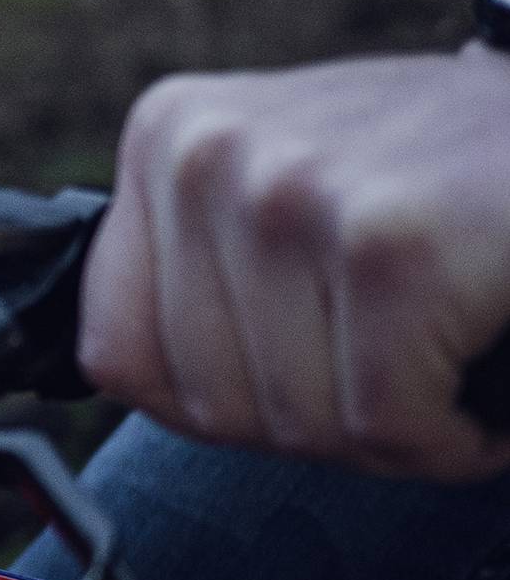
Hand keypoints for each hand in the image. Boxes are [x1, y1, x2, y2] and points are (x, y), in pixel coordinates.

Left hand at [79, 43, 509, 481]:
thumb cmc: (455, 181)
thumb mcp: (290, 195)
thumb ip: (196, 278)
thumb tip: (107, 378)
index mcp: (169, 138)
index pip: (114, 355)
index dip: (223, 402)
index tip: (307, 367)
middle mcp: (211, 154)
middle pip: (209, 405)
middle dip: (318, 421)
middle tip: (398, 367)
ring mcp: (291, 194)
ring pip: (295, 425)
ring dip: (392, 434)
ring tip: (443, 361)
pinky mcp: (389, 249)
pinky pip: (385, 428)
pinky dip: (451, 440)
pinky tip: (481, 381)